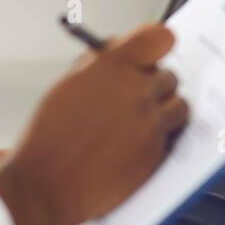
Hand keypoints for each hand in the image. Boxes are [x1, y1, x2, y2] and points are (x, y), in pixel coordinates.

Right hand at [0, 23, 187, 224]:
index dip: (159, 44)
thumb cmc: (49, 138)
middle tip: (139, 97)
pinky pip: (172, 136)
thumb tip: (121, 49)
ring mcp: (150, 123)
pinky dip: (160, 138)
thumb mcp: (68, 85)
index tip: (155, 51)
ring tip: (141, 123)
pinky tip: (135, 145)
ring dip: (165, 111)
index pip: (159, 38)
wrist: (45, 186)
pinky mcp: (157, 152)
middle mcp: (136, 91)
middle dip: (155, 85)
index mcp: (113, 67)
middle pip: (170, 75)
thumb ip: (100, 63)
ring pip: (179, 106)